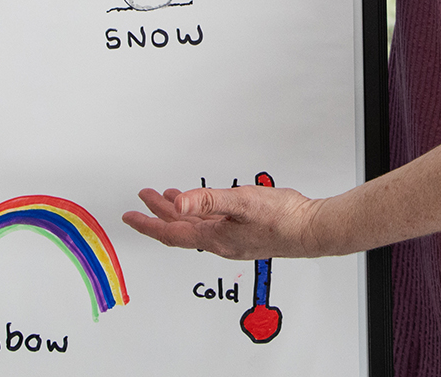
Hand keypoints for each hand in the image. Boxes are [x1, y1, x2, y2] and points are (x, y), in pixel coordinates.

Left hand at [122, 185, 332, 259]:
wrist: (312, 229)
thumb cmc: (283, 219)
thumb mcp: (242, 203)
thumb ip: (208, 201)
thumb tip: (178, 204)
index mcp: (215, 238)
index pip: (171, 233)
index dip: (147, 224)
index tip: (128, 217)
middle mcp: (220, 242)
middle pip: (179, 230)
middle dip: (157, 215)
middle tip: (141, 200)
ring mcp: (233, 238)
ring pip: (195, 227)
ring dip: (178, 213)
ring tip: (165, 198)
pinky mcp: (244, 233)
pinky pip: (211, 224)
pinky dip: (199, 213)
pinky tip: (201, 205)